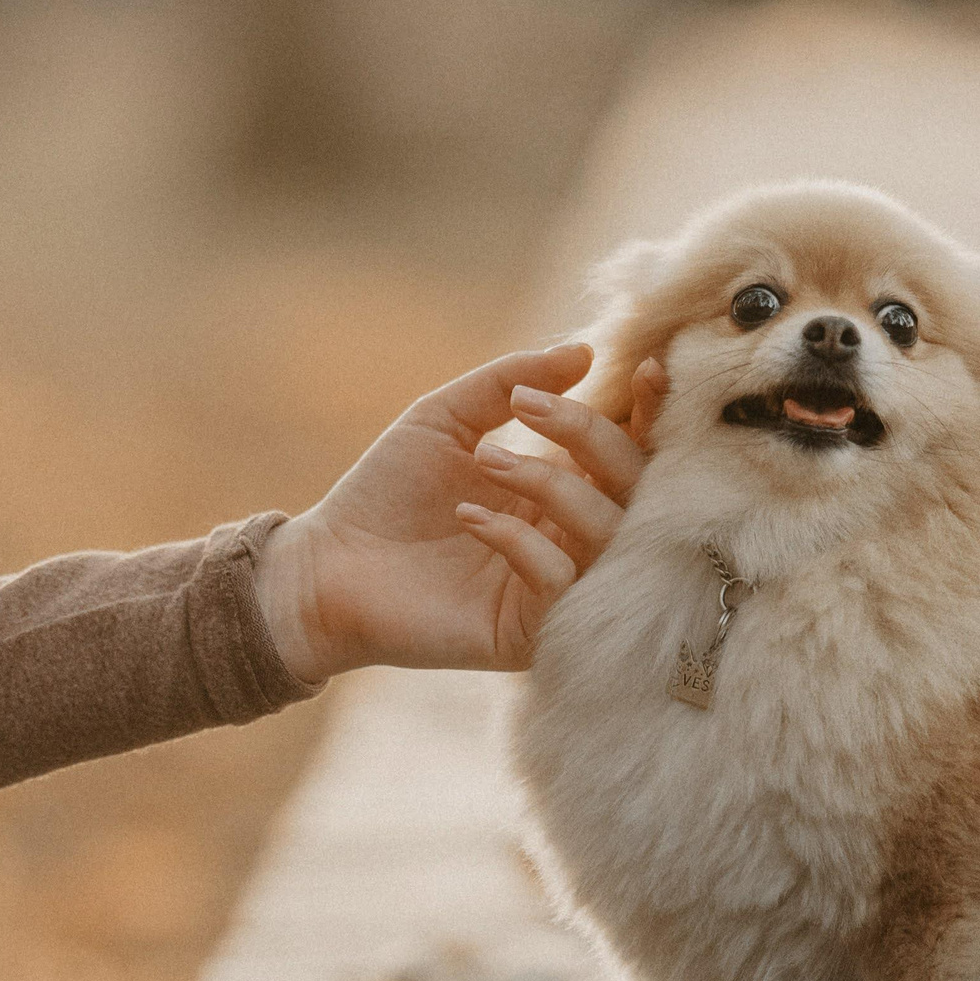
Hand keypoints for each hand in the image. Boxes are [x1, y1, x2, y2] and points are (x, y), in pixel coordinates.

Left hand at [256, 345, 666, 680]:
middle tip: (528, 409)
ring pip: (609, 533)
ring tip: (487, 460)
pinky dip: (523, 540)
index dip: (651, 413)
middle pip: (636, 487)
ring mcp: (560, 583)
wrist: (328, 566)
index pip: (633, 451)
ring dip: (553, 483)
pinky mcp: (535, 629)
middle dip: (592, 437)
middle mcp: (574, 535)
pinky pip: (564, 581)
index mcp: (566, 484)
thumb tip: (585, 350)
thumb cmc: (388, 492)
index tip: (646, 369)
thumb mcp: (446, 419)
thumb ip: (511, 381)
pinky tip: (470, 518)